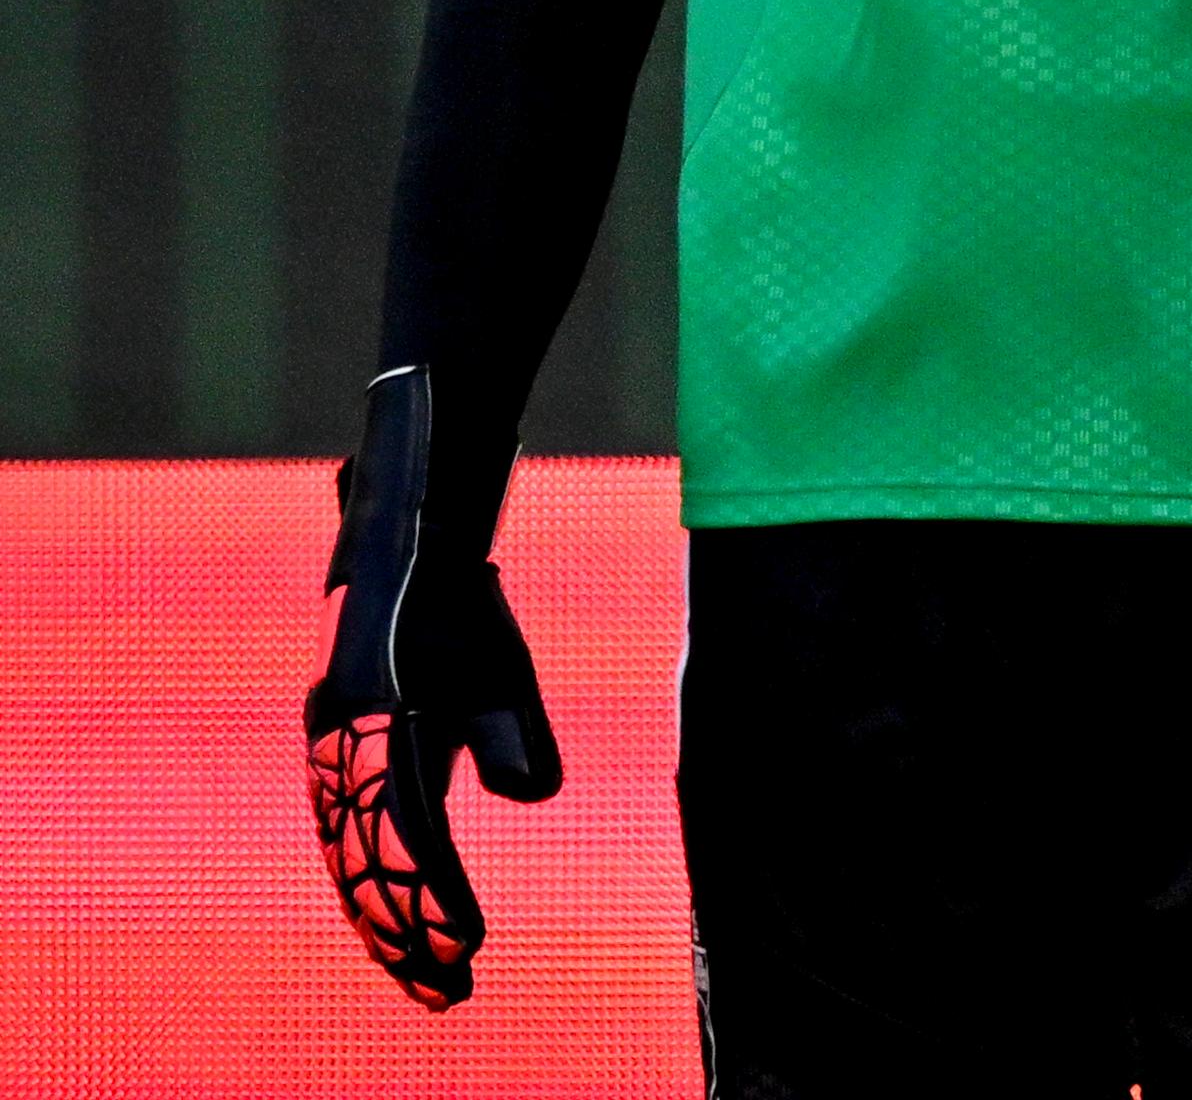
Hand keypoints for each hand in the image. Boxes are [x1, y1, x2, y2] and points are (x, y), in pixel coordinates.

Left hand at [305, 366, 560, 1007]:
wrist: (431, 522)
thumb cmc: (459, 608)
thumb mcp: (496, 690)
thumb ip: (503, 748)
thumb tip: (521, 796)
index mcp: (373, 754)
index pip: (381, 855)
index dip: (406, 915)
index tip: (446, 972)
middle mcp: (350, 748)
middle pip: (371, 865)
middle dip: (406, 931)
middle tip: (444, 990)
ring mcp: (353, 724)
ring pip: (382, 844)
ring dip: (417, 909)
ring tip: (454, 955)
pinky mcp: (369, 699)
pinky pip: (396, 796)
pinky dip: (422, 855)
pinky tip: (445, 884)